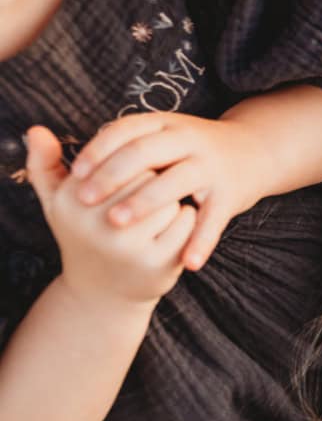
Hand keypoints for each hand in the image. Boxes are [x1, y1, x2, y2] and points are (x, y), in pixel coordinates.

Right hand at [21, 125, 195, 303]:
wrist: (103, 290)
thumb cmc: (84, 234)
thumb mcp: (59, 203)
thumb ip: (45, 164)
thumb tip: (36, 130)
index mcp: (72, 201)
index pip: (118, 159)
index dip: (132, 165)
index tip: (131, 176)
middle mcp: (96, 225)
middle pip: (147, 176)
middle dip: (155, 181)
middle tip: (150, 193)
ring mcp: (126, 247)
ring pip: (168, 198)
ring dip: (171, 200)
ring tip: (159, 212)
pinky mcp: (156, 263)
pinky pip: (186, 222)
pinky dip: (186, 219)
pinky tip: (174, 227)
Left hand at [65, 111, 269, 270]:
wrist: (255, 152)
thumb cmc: (189, 151)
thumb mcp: (157, 135)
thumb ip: (114, 141)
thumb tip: (48, 140)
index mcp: (164, 125)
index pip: (124, 132)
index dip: (98, 151)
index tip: (76, 174)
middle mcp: (188, 140)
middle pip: (146, 153)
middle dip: (114, 177)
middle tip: (87, 201)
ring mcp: (211, 167)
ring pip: (177, 182)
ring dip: (147, 203)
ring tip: (119, 223)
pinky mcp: (231, 194)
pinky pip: (214, 220)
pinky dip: (202, 242)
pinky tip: (189, 263)